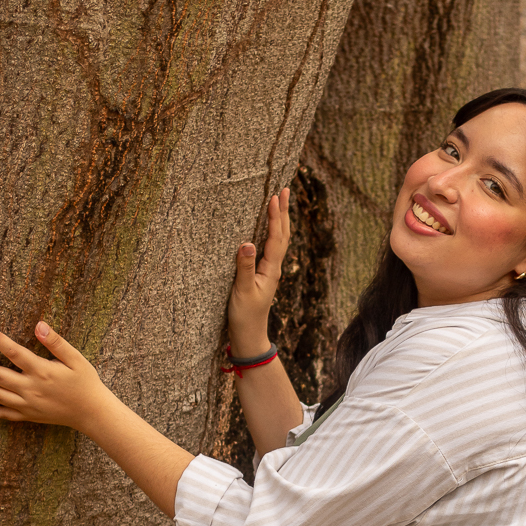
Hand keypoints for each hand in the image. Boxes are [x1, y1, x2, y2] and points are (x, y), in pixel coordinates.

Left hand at [0, 321, 107, 431]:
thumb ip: (56, 342)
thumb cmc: (86, 383)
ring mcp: (27, 404)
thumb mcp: (76, 359)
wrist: (92, 413)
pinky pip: (3, 415)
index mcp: (42, 371)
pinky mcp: (27, 416)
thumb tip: (38, 325)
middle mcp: (30, 389)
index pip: (13, 352)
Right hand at [227, 187, 290, 354]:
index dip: (276, 216)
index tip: (276, 196)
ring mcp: (269, 271)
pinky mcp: (262, 275)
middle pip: (282, 235)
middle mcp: (274, 268)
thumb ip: (244, 267)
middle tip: (284, 190)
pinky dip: (272, 232)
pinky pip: (271, 248)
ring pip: (278, 241)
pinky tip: (268, 227)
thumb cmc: (244, 316)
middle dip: (283, 212)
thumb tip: (247, 243)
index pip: (276, 237)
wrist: (249, 336)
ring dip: (280, 220)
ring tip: (280, 202)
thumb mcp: (242, 292)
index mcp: (271, 270)